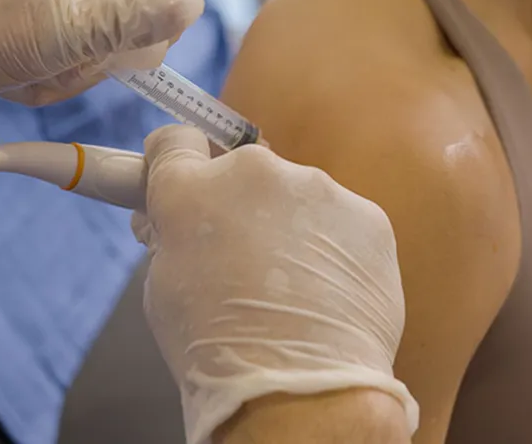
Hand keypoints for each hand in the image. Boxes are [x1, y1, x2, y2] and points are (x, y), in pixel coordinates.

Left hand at [0, 0, 202, 143]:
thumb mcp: (62, 31)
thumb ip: (132, 18)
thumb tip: (191, 3)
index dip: (158, 20)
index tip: (118, 45)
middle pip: (150, 14)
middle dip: (113, 52)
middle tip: (67, 57)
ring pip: (121, 41)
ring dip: (85, 67)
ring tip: (39, 64)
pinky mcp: (62, 7)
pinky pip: (92, 49)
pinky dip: (67, 69)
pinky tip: (32, 66)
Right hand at [132, 125, 418, 443]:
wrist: (299, 389)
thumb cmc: (219, 348)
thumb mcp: (164, 287)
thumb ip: (174, 235)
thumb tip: (176, 216)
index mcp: (192, 189)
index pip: (176, 142)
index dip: (175, 162)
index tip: (181, 178)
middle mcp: (255, 173)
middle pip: (244, 171)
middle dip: (240, 204)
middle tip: (243, 258)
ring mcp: (317, 189)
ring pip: (297, 197)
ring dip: (291, 227)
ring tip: (293, 289)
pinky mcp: (366, 214)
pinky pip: (341, 221)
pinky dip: (334, 248)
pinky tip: (328, 292)